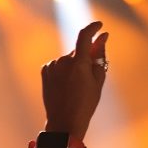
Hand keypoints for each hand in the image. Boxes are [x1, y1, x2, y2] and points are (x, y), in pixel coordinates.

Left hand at [42, 22, 108, 140]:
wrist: (64, 121)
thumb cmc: (85, 103)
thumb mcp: (98, 81)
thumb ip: (99, 57)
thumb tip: (102, 38)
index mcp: (78, 63)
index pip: (85, 36)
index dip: (93, 28)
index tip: (100, 26)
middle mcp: (63, 61)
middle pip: (78, 51)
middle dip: (86, 57)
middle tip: (91, 75)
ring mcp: (52, 65)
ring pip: (68, 59)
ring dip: (75, 66)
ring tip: (76, 87)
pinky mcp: (45, 70)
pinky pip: (59, 65)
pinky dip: (64, 71)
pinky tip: (66, 86)